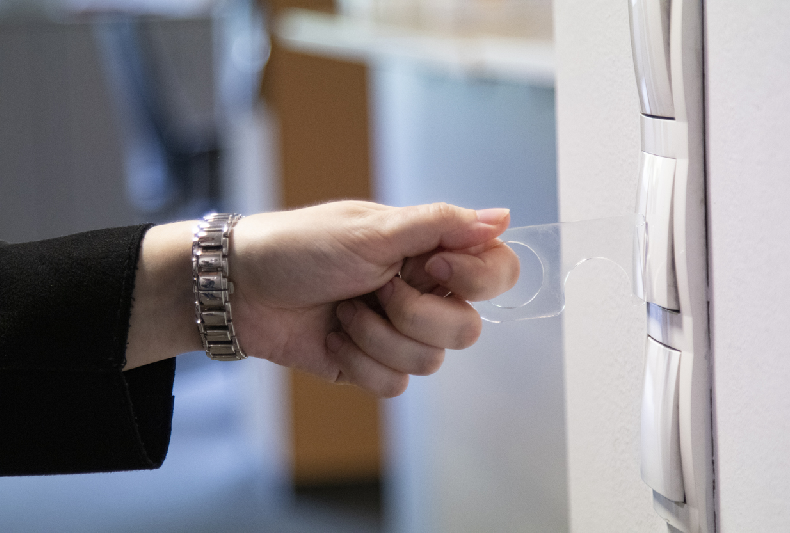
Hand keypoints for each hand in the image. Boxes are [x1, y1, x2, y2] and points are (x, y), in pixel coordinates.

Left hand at [229, 201, 518, 396]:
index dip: (475, 277)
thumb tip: (503, 218)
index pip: (498, 272)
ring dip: (376, 336)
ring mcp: (399, 333)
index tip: (428, 263)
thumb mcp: (373, 229)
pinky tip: (333, 336)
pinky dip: (358, 360)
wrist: (240, 288)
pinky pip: (395, 385)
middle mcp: (424, 293)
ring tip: (343, 310)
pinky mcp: (373, 366)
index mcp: (431, 252)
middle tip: (375, 287)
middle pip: (468, 329)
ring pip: (430, 362)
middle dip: (413, 314)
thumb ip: (441, 225)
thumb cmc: (302, 246)